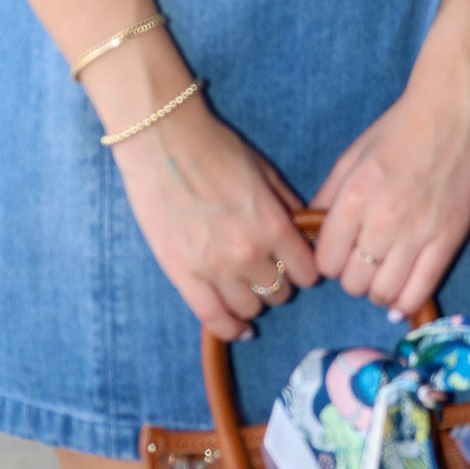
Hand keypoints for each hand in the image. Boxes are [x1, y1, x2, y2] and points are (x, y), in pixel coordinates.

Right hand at [111, 98, 319, 340]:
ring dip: (254, 299)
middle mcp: (248, 253)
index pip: (306, 271)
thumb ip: (287, 206)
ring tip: (247, 285)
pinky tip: (238, 327)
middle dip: (279, 282)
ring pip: (250, 307)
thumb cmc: (214, 148)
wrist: (163, 140)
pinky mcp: (182, 275)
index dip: (305, 268)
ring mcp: (214, 268)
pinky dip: (229, 328)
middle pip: (280, 292)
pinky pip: (213, 318)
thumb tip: (303, 231)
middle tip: (268, 269)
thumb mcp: (264, 172)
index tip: (296, 264)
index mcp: (273, 225)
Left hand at [309, 38, 469, 318]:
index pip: (326, 261)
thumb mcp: (351, 157)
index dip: (329, 260)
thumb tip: (312, 231)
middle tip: (360, 261)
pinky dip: (405, 302)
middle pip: (352, 283)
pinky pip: (420, 291)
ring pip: (383, 293)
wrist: (452, 115)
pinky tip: (400, 295)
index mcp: (354, 198)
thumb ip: (328, 196)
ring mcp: (418, 235)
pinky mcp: (448, 241)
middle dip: (351, 276)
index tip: (338, 251)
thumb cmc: (398, 131)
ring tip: (380, 274)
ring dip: (376, 290)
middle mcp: (383, 222)